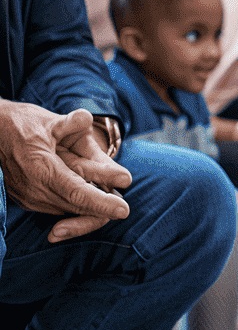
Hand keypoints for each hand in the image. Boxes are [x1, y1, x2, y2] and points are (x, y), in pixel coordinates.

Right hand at [0, 103, 131, 240]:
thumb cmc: (22, 124)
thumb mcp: (48, 120)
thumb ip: (70, 122)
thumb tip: (87, 119)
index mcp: (41, 169)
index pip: (76, 192)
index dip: (101, 203)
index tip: (123, 209)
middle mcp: (35, 189)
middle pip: (75, 206)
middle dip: (101, 210)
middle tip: (124, 209)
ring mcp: (30, 197)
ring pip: (67, 210)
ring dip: (89, 209)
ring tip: (112, 206)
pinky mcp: (29, 199)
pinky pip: (58, 207)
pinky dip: (76, 206)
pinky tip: (92, 202)